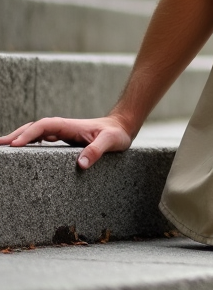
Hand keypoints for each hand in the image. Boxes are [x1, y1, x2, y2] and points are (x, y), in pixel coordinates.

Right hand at [0, 115, 134, 168]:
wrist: (122, 127)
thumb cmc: (117, 133)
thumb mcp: (111, 141)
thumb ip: (97, 151)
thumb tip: (81, 164)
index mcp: (70, 125)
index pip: (44, 126)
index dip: (29, 134)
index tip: (15, 144)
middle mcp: (63, 127)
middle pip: (34, 128)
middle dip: (16, 135)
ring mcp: (62, 133)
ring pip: (36, 133)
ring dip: (19, 138)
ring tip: (3, 147)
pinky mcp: (63, 139)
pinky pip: (42, 138)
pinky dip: (29, 142)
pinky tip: (20, 149)